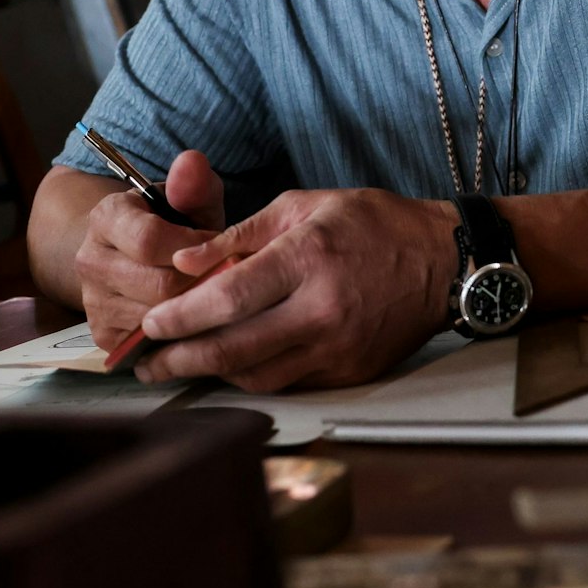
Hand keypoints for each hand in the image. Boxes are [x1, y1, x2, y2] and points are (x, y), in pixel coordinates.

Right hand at [74, 150, 226, 350]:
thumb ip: (193, 184)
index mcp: (106, 218)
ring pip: (156, 319)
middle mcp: (90, 260)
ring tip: (214, 298)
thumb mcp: (186, 200)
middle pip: (157, 286)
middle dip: (200, 284)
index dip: (193, 247)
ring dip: (193, 313)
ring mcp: (92, 301)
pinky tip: (197, 322)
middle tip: (226, 278)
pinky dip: (179, 337)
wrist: (129, 256)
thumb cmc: (170, 226)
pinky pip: (149, 344)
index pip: (149, 240)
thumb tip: (192, 162)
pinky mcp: (103, 335)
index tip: (217, 245)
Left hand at [135, 188, 457, 391]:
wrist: (443, 263)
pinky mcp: (349, 371)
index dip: (180, 315)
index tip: (150, 323)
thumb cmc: (374, 225)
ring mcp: (338, 347)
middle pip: (233, 348)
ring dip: (210, 372)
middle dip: (179, 358)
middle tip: (145, 361)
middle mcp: (322, 310)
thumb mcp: (305, 205)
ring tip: (179, 363)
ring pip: (256, 375)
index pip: (228, 297)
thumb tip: (185, 259)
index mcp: (309, 259)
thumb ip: (241, 235)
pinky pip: (286, 382)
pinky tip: (229, 363)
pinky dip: (251, 375)